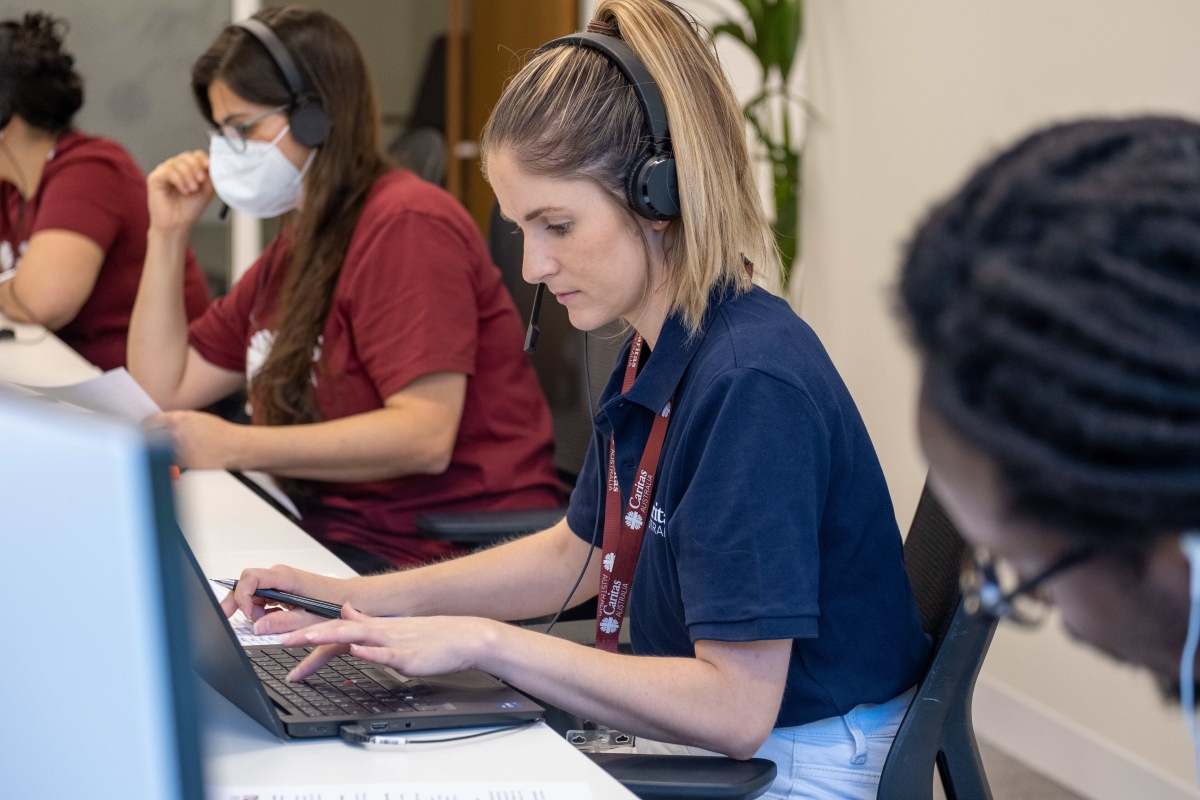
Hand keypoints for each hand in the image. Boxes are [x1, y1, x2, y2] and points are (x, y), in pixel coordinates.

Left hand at [144, 410, 245, 469]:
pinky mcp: (182, 464)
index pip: (150, 422)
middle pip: (148, 437)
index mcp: (179, 419)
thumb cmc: (219, 432)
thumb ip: (176, 420)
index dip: (146, 425)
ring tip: (165, 448)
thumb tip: (158, 424)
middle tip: (149, 439)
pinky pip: (168, 461)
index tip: (145, 428)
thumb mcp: (196, 417)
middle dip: (148, 437)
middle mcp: (176, 434)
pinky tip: (178, 456)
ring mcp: (178, 450)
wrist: (234, 447)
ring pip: (156, 451)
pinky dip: (168, 460)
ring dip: (156, 450)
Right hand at [147, 150, 214, 232]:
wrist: (177, 224)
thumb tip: (215, 164)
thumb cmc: (190, 209)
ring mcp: (164, 171)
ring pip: (178, 163)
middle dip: (196, 167)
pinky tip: (184, 191)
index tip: (209, 167)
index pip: (195, 155)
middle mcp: (175, 168)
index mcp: (188, 169)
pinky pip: (168, 172)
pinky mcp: (155, 178)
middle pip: (187, 156)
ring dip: (188, 177)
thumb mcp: (207, 191)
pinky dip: (179, 181)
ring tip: (192, 190)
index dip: (203, 159)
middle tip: (200, 181)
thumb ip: (211, 177)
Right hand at [219, 564, 360, 628]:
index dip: (242, 596)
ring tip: (265, 623)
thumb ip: (281, 623)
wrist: (350, 597)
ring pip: (253, 591)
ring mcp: (281, 581)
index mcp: (286, 578)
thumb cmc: (334, 604)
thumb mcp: (308, 619)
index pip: (250, 577)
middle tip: (230, 620)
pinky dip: (260, 609)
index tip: (246, 614)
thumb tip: (258, 627)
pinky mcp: (282, 588)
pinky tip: (271, 619)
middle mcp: (281, 575)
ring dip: (251, 609)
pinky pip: (262, 596)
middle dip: (238, 603)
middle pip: (247, 583)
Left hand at [281, 605, 500, 681]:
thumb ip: (367, 621)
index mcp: (376, 626)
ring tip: (303, 638)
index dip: (308, 625)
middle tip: (277, 637)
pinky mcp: (408, 657)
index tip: (281, 630)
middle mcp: (380, 631)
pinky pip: (385, 653)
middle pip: (337, 627)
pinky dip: (369, 651)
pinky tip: (356, 651)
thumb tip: (345, 610)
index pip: (336, 623)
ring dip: (327, 636)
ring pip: (355, 636)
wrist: (467, 637)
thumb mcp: (394, 627)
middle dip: (305, 632)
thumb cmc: (434, 637)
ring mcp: (393, 643)